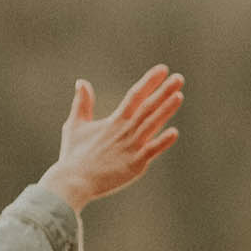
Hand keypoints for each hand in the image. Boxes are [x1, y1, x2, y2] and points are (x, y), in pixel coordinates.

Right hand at [37, 65, 183, 211]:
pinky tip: (174, 132)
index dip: (149, 82)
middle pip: (147, 107)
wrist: (72, 182)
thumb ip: (82, 104)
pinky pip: (150, 151)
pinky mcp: (134, 164)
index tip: (163, 69)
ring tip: (178, 95)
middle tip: (179, 78)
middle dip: (163, 92)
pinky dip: (162, 142)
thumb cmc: (73, 156)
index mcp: (114, 121)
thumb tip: (81, 82)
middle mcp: (125, 131)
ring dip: (165, 110)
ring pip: (151, 124)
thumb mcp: (75, 125)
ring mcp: (131, 147)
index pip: (135, 96)